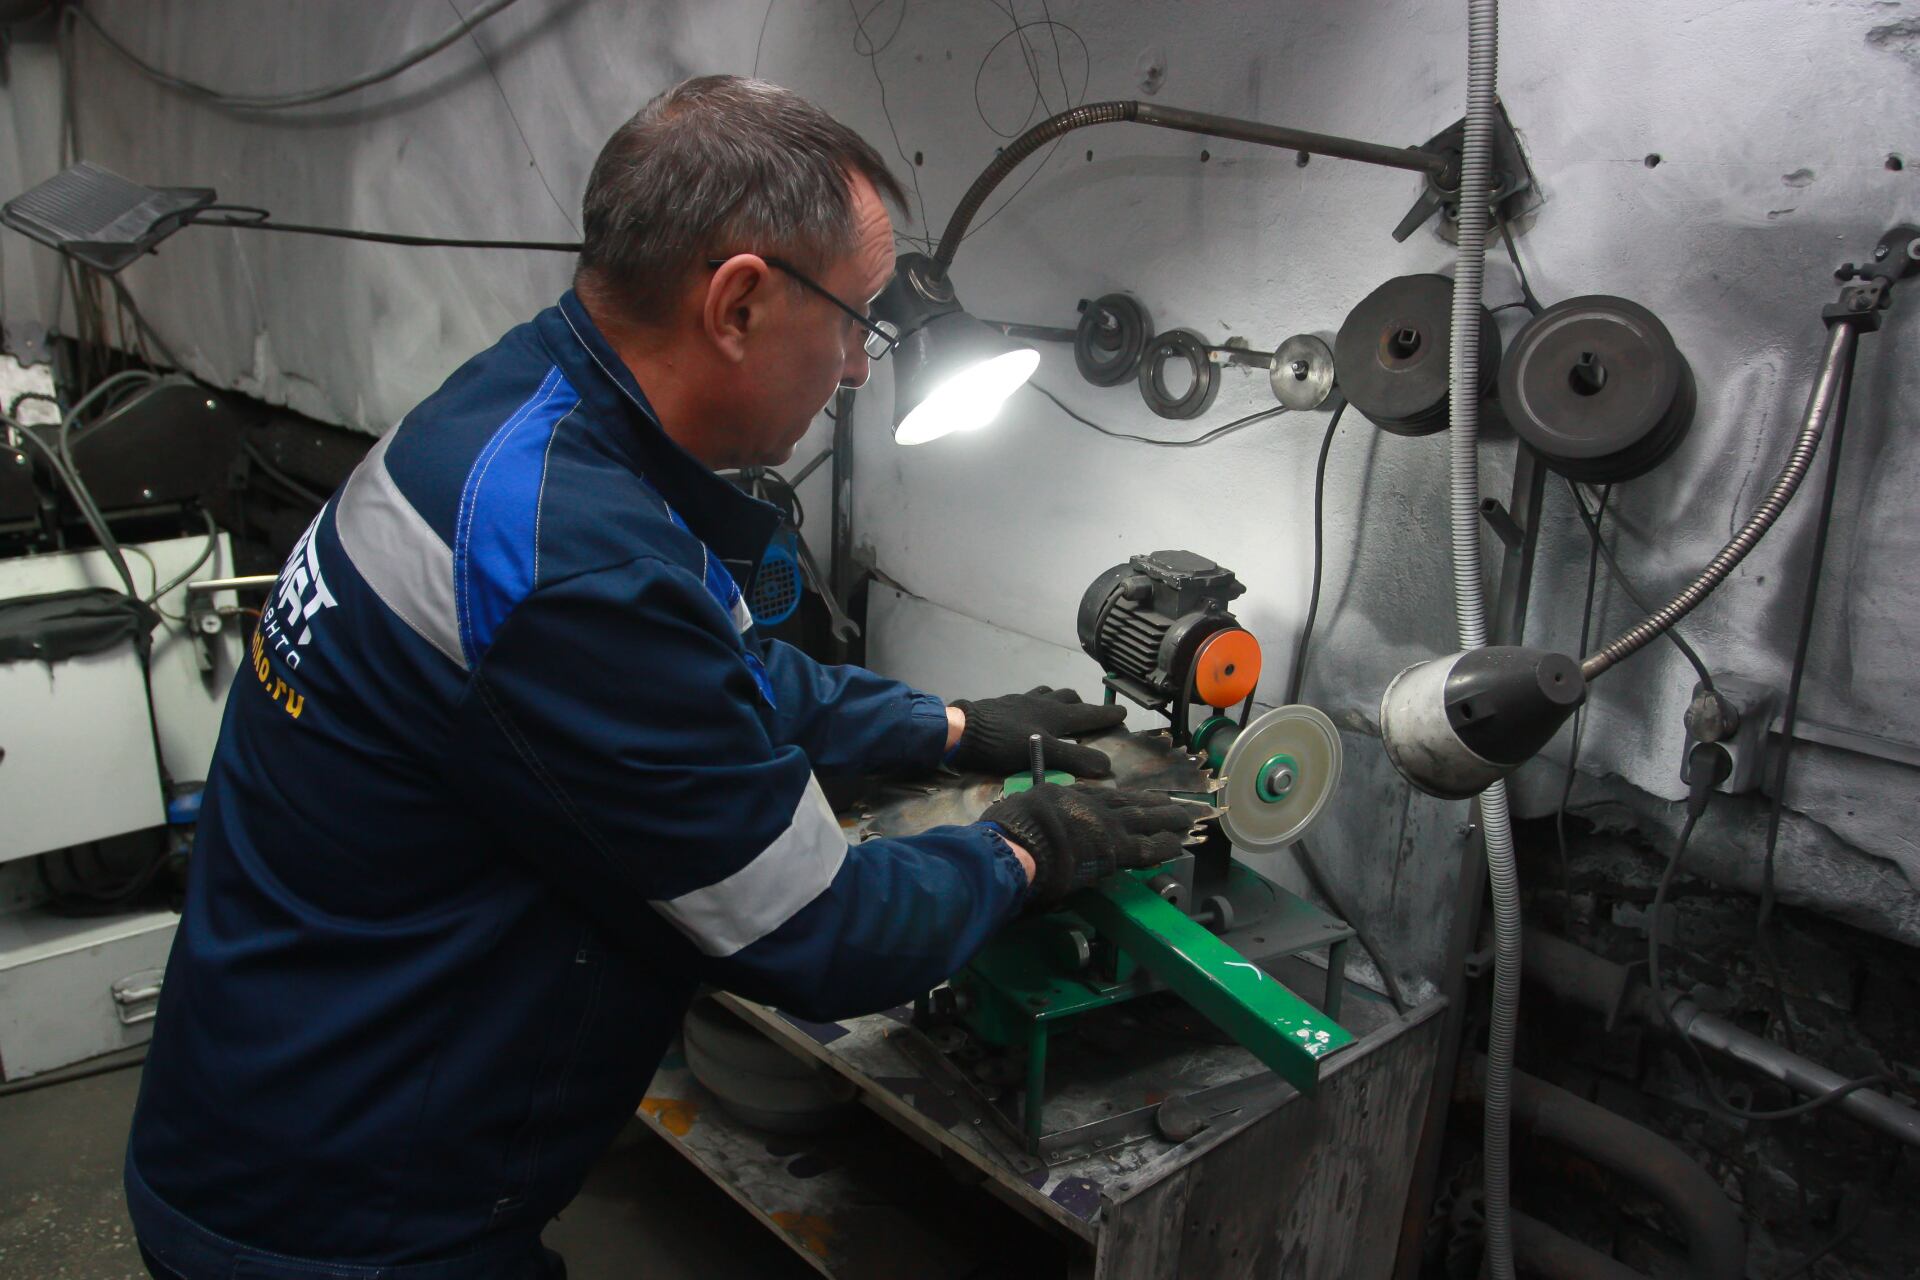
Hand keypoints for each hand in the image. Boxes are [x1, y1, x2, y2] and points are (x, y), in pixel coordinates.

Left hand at [949, 687, 1125, 777]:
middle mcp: (1042, 703)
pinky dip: (1038, 702)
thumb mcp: (1043, 753)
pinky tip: (1030, 713)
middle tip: (1092, 715)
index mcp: (1055, 715)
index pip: (1089, 714)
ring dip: (1061, 700)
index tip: (1123, 712)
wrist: (964, 730)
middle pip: (1069, 698)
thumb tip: (1106, 765)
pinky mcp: (1004, 704)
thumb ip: (1074, 758)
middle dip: (1084, 705)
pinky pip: (1029, 698)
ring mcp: (1022, 701)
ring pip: (1049, 694)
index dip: (1107, 715)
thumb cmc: (1004, 742)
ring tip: (1063, 709)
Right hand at [981, 783, 1200, 907]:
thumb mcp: (1025, 806)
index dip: (1126, 800)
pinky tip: (1179, 844)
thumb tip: (1041, 812)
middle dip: (1154, 805)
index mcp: (1070, 797)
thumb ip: (1042, 811)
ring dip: (1167, 819)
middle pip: (1131, 804)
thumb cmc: (1012, 829)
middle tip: (1174, 804)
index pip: (1106, 798)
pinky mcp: (1116, 850)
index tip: (1140, 799)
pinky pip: (1148, 848)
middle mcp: (1093, 807)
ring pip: (1145, 820)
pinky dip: (1165, 844)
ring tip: (1186, 819)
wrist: (1019, 844)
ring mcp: (1107, 827)